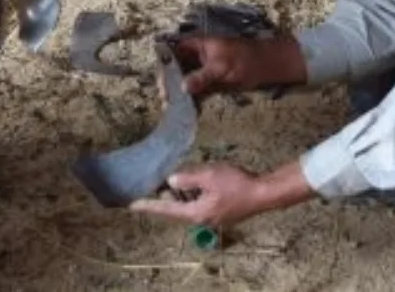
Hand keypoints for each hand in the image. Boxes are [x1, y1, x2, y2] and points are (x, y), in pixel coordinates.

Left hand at [129, 164, 266, 227]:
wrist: (263, 194)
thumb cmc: (236, 184)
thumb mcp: (209, 176)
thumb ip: (188, 179)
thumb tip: (170, 181)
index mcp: (195, 213)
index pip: (166, 209)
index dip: (148, 205)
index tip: (131, 205)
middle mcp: (200, 219)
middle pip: (175, 210)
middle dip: (163, 199)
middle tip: (149, 187)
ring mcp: (210, 217)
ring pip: (186, 207)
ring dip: (177, 196)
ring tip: (168, 183)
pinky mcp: (219, 212)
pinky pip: (197, 205)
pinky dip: (189, 195)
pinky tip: (191, 184)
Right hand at [173, 34, 307, 95]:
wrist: (264, 67)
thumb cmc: (243, 59)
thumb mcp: (221, 67)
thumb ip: (202, 76)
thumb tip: (183, 87)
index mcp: (195, 45)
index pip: (172, 52)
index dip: (163, 65)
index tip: (160, 81)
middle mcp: (194, 57)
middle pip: (174, 68)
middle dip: (168, 82)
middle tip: (164, 97)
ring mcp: (200, 70)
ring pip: (182, 80)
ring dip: (176, 92)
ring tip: (170, 106)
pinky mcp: (207, 83)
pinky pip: (193, 90)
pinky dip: (188, 98)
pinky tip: (182, 108)